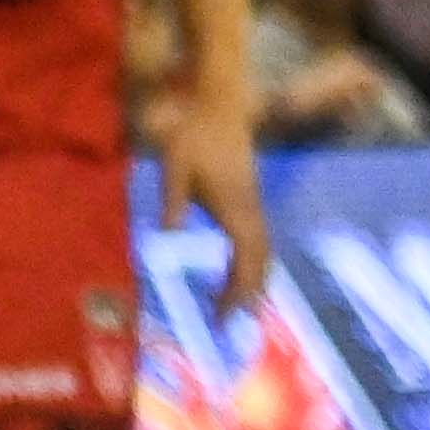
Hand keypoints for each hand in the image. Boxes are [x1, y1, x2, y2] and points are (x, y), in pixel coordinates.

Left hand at [154, 87, 271, 315]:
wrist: (219, 105)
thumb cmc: (194, 134)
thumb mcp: (174, 164)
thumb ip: (172, 199)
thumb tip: (167, 235)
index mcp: (235, 209)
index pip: (242, 261)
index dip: (236, 292)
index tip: (222, 317)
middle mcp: (250, 212)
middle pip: (259, 263)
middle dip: (248, 295)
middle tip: (229, 323)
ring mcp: (253, 205)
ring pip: (262, 253)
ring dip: (254, 281)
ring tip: (238, 308)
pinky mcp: (249, 199)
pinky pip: (258, 241)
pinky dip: (252, 263)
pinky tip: (239, 273)